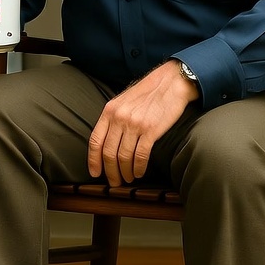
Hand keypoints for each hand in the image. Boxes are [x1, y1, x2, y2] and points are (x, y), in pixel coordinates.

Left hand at [87, 59, 199, 186]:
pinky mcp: (150, 130)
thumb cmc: (148, 92)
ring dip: (125, 172)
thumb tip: (107, 141)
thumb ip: (113, 118)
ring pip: (123, 157)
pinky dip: (138, 168)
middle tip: (114, 182)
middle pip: (108, 153)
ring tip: (127, 179)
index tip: (95, 173)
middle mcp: (119, 118)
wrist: (171, 82)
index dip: (93, 160)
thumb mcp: (123, 101)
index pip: (95, 141)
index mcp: (109, 111)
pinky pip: (140, 156)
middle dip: (110, 171)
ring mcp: (134, 124)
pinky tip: (139, 173)